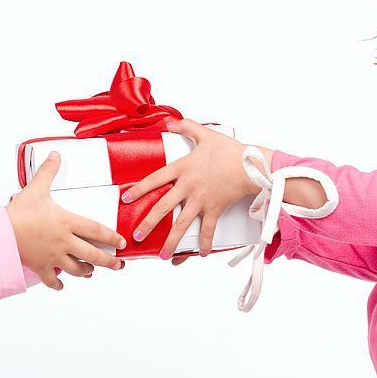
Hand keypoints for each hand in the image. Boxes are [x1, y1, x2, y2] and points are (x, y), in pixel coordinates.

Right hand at [7, 151, 126, 289]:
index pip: (96, 230)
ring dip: (86, 272)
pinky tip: (61, 285)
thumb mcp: (36, 188)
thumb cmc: (19, 212)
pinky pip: (52, 280)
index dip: (112, 237)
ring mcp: (53, 256)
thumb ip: (48, 171)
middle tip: (119, 265)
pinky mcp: (40, 266)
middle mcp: (64, 242)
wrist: (0, 234)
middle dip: (108, 262)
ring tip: (91, 271)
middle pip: (92, 255)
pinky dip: (57, 284)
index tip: (122, 242)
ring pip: (76, 269)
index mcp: (67, 222)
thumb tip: (55, 154)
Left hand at [121, 120, 262, 258]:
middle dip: (147, 224)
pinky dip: (205, 243)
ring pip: (181, 224)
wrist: (250, 165)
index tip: (126, 199)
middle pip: (162, 208)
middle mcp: (188, 187)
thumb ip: (186, 127)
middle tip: (136, 236)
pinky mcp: (215, 209)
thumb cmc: (229, 150)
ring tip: (162, 254)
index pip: (154, 180)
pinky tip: (200, 253)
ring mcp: (201, 200)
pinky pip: (208, 230)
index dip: (139, 190)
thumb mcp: (205, 134)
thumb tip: (170, 122)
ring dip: (170, 241)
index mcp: (182, 168)